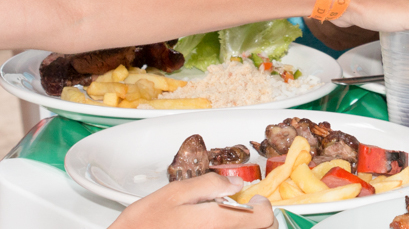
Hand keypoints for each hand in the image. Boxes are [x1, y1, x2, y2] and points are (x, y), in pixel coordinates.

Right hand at [113, 174, 276, 228]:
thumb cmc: (145, 224)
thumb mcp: (175, 193)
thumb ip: (209, 184)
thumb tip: (235, 183)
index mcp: (217, 223)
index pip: (264, 218)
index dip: (262, 205)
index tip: (253, 198)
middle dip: (259, 219)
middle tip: (244, 209)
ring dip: (247, 228)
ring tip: (229, 219)